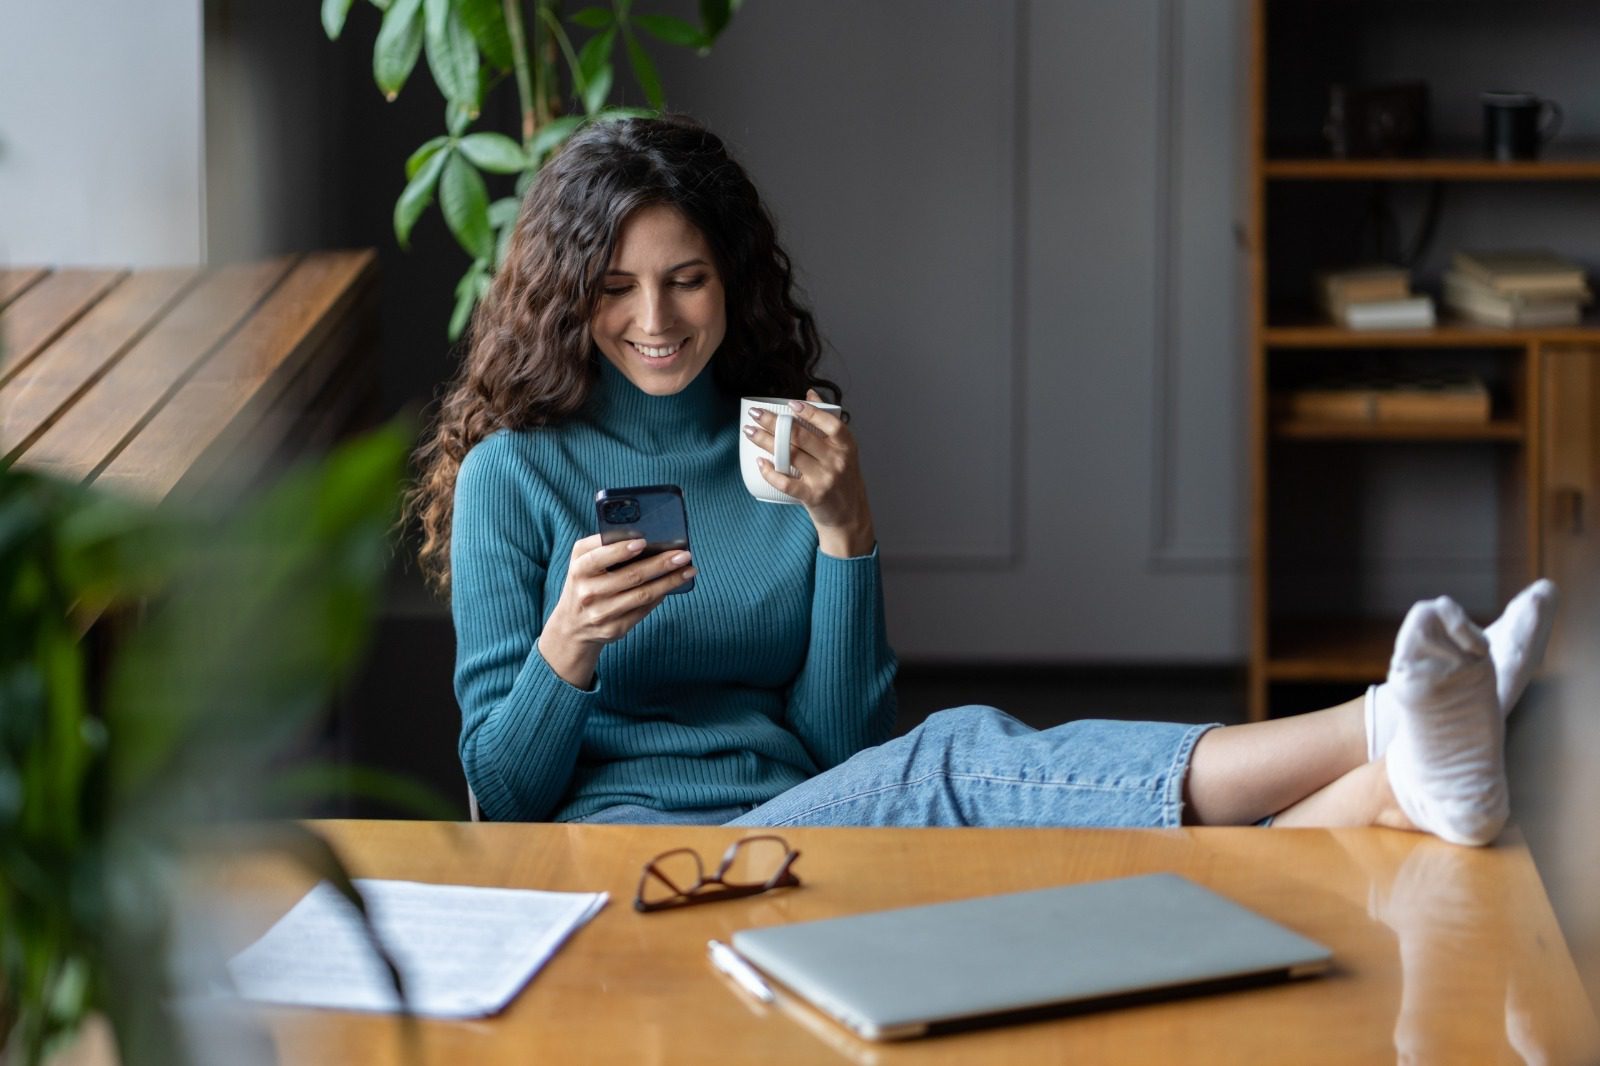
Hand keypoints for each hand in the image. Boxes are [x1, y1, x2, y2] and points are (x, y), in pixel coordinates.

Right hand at [538, 534, 696, 686]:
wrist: (572, 625)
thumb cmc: (584, 582)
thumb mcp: (582, 561)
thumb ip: (602, 546)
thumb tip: (643, 539)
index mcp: (578, 570)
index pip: (599, 558)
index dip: (621, 550)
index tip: (643, 542)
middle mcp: (588, 593)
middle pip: (630, 577)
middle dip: (660, 564)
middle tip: (683, 554)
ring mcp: (601, 614)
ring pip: (642, 595)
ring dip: (669, 582)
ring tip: (688, 570)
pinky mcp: (615, 629)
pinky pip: (643, 610)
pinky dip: (660, 595)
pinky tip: (673, 585)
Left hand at [745, 390, 876, 557]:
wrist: (849, 517)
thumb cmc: (843, 480)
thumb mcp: (844, 450)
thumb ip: (828, 422)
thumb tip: (810, 394)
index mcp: (846, 446)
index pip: (830, 423)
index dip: (810, 412)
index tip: (790, 403)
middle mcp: (837, 461)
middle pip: (801, 436)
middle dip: (775, 422)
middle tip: (756, 414)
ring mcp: (825, 479)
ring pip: (790, 455)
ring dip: (766, 442)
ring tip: (750, 432)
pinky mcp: (813, 496)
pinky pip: (786, 482)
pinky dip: (771, 472)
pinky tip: (759, 462)